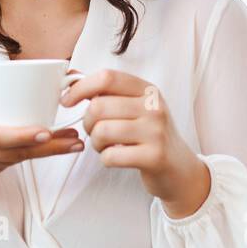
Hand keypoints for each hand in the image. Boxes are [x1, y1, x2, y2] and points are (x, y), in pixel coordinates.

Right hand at [0, 65, 83, 201]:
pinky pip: (9, 164)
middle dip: (48, 147)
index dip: (21, 136)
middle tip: (75, 138)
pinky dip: (29, 155)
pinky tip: (51, 147)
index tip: (45, 130)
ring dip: (46, 152)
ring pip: (17, 160)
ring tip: (73, 142)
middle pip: (15, 152)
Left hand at [59, 69, 209, 217]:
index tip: (67, 101)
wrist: (180, 169)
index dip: (80, 88)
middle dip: (87, 122)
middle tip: (95, 131)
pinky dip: (105, 159)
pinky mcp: (154, 157)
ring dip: (95, 142)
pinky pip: (110, 156)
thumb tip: (71, 79)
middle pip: (98, 106)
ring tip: (106, 145)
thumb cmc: (150, 136)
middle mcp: (154, 107)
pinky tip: (116, 158)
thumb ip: (109, 94)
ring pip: (101, 131)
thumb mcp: (137, 107)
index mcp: (147, 90)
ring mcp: (156, 132)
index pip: (107, 77)